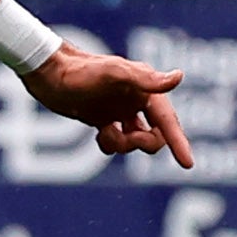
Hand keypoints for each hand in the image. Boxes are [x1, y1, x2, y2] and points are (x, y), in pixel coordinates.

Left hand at [23, 43, 191, 164]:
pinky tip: (100, 136)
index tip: (188, 165)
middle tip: (127, 138)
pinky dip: (111, 145)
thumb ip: (144, 78)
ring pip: (135, 141)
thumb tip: (179, 77)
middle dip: (144, 143)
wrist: (48, 73)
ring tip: (105, 135)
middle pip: (155, 135)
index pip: (168, 121)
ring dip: (123, 145)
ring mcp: (119, 111)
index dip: (179, 142)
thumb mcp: (112, 73)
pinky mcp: (102, 118)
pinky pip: (117, 141)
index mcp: (144, 89)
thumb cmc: (79, 71)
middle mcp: (136, 100)